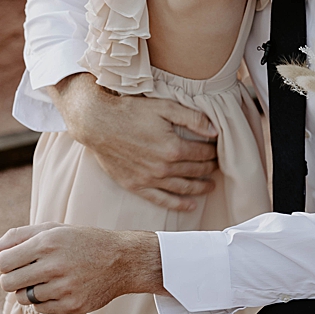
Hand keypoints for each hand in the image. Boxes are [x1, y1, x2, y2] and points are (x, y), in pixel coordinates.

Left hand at [0, 226, 163, 313]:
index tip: (15, 262)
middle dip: (12, 280)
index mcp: (48, 242)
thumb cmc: (83, 242)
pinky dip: (45, 301)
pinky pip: (41, 309)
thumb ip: (17, 236)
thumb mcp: (54, 229)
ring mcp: (64, 287)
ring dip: (29, 291)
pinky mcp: (72, 305)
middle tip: (28, 274)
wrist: (124, 260)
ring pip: (23, 299)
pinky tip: (62, 289)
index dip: (4, 264)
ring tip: (48, 280)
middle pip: (7, 284)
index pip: (2, 262)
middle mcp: (55, 265)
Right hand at [50, 73, 217, 212]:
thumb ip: (192, 118)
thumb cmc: (131, 112)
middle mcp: (163, 168)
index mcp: (173, 148)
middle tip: (217, 165)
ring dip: (199, 188)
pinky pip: (160, 199)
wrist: (97, 123)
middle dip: (209, 168)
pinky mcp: (135, 185)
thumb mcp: (165, 107)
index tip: (217, 150)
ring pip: (182, 187)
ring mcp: (148, 179)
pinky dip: (177, 204)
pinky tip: (190, 205)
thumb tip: (215, 131)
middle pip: (195, 170)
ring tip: (210, 186)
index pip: (203, 154)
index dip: (213, 152)